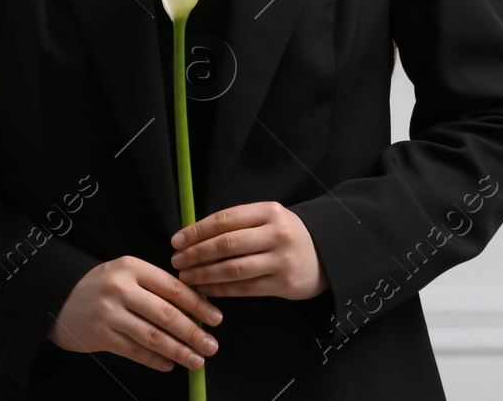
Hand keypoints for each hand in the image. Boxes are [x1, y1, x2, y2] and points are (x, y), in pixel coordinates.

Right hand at [47, 255, 223, 372]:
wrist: (56, 298)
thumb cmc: (101, 285)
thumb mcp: (126, 273)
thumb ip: (156, 286)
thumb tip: (196, 306)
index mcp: (132, 267)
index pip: (173, 288)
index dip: (198, 304)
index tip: (216, 318)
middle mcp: (121, 288)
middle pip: (165, 314)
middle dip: (193, 332)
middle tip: (212, 345)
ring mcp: (109, 313)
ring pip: (152, 336)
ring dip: (178, 351)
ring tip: (196, 360)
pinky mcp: (99, 336)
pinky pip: (134, 351)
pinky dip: (155, 360)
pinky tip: (169, 365)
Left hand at [170, 201, 329, 299]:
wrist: (325, 255)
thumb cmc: (286, 235)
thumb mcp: (269, 219)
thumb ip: (238, 224)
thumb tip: (193, 235)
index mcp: (270, 211)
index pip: (225, 219)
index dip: (196, 231)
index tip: (177, 241)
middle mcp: (277, 233)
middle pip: (226, 244)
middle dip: (196, 254)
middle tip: (177, 261)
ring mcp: (282, 260)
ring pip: (233, 269)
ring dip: (204, 274)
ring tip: (186, 277)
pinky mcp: (284, 284)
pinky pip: (244, 288)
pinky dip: (220, 290)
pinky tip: (205, 289)